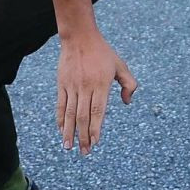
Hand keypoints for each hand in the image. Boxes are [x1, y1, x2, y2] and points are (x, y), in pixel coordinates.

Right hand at [56, 31, 137, 154]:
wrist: (79, 37)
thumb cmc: (102, 52)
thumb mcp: (120, 65)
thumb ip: (128, 83)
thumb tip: (127, 102)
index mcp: (101, 83)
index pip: (98, 110)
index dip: (96, 127)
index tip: (95, 142)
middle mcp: (86, 86)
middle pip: (83, 116)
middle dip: (83, 136)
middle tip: (84, 152)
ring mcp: (72, 85)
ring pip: (69, 113)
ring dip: (69, 132)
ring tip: (68, 147)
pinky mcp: (62, 84)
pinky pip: (60, 105)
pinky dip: (60, 119)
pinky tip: (61, 130)